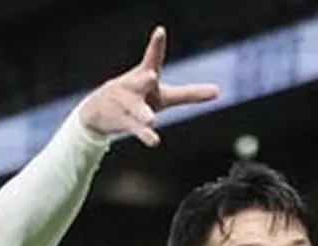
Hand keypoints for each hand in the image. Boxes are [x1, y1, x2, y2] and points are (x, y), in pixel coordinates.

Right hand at [79, 26, 219, 146]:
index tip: (160, 31)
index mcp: (145, 75)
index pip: (152, 58)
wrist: (98, 111)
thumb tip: (219, 91)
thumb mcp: (163, 96)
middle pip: (142, 81)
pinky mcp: (122, 120)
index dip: (156, 45)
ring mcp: (127, 104)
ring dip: (143, 113)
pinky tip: (154, 141)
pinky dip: (145, 135)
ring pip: (136, 108)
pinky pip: (135, 128)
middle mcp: (135, 87)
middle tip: (151, 76)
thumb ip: (189, 94)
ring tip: (151, 120)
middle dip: (145, 79)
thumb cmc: (138, 99)